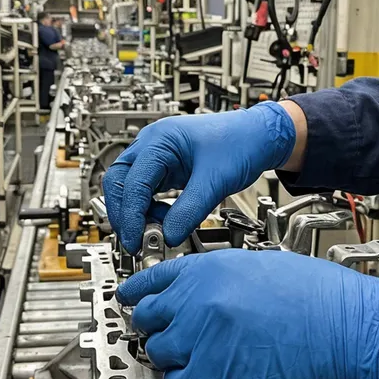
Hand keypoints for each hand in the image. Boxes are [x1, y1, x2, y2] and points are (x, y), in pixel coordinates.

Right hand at [103, 102, 296, 252]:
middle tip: (136, 241)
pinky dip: (149, 210)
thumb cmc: (242, 142)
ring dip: (136, 214)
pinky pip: (146, 193)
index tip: (136, 240)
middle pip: (118, 183)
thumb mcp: (215, 180)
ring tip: (154, 232)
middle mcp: (152, 146)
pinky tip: (163, 221)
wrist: (260, 137)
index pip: (131, 181)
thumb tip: (168, 237)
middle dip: (125, 214)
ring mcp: (157, 157)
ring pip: (129, 189)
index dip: (131, 215)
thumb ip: (189, 210)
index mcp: (160, 140)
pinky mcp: (166, 170)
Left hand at [116, 249, 378, 378]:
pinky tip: (203, 377)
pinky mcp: (213, 376)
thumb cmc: (319, 296)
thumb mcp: (260, 266)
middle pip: (147, 316)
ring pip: (159, 351)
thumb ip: (220, 278)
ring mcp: (200, 338)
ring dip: (172, 355)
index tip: (132, 300)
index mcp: (208, 269)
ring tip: (195, 356)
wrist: (348, 327)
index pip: (151, 280)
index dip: (139, 293)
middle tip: (167, 332)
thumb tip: (202, 294)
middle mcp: (196, 300)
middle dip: (156, 325)